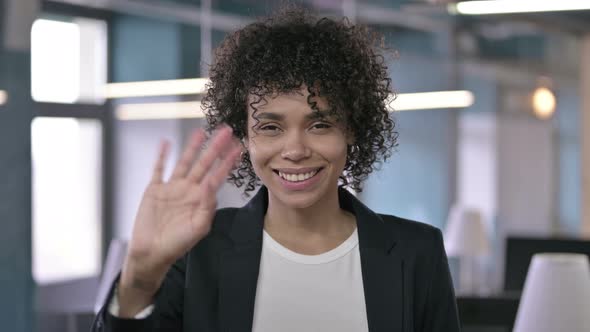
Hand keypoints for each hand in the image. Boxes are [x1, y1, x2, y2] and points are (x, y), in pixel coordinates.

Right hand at [118, 126, 241, 315]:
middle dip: (215, 147)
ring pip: (185, 162)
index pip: (218, 175)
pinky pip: (159, 169)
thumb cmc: (177, 245)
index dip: (228, 161)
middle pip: (204, 163)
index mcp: (202, 199)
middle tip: (226, 131)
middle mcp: (189, 190)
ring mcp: (172, 188)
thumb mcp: (198, 227)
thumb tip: (212, 184)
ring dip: (193, 147)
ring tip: (201, 131)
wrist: (152, 253)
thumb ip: (207, 206)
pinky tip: (166, 143)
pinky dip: (162, 156)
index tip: (239, 147)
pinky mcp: (154, 189)